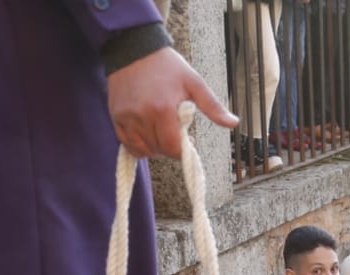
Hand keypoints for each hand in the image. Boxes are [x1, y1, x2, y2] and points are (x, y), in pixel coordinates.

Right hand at [107, 47, 236, 157]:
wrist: (134, 49)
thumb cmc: (167, 66)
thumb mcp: (194, 83)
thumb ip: (213, 106)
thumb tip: (234, 122)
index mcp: (163, 109)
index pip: (172, 148)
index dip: (182, 150)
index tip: (186, 140)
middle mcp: (142, 116)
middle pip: (158, 150)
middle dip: (169, 147)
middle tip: (173, 131)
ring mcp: (126, 117)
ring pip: (142, 150)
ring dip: (153, 147)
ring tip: (160, 131)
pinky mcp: (115, 116)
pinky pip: (126, 143)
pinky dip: (137, 145)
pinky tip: (146, 135)